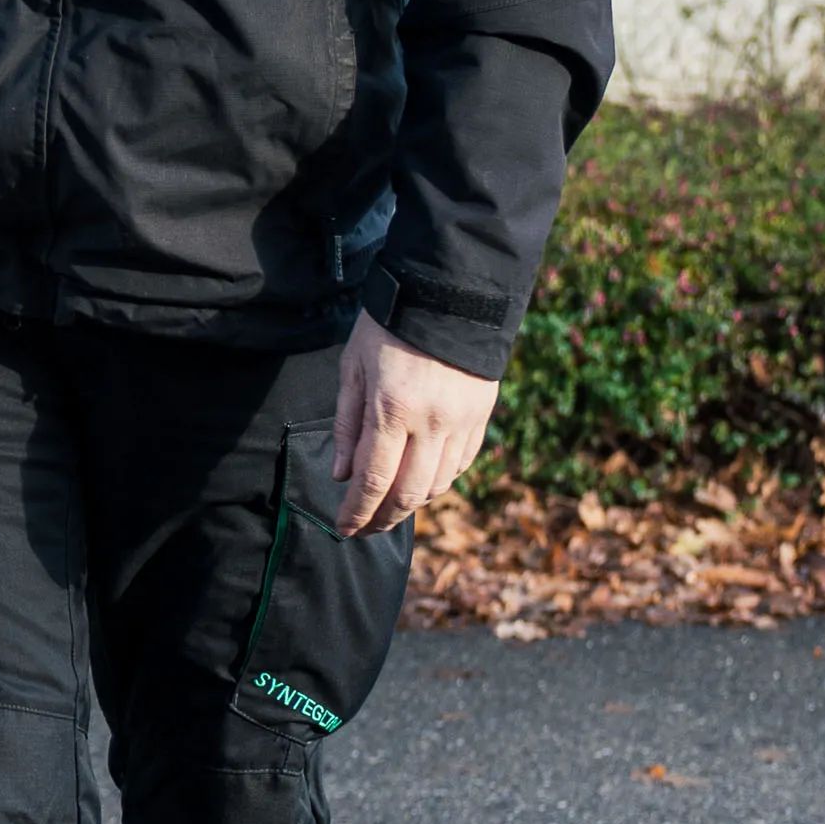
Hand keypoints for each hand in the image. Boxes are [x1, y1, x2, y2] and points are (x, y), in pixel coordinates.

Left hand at [332, 316, 496, 532]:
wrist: (449, 293)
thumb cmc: (389, 326)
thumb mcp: (354, 367)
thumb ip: (348, 423)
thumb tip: (342, 475)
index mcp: (393, 409)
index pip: (372, 480)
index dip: (357, 512)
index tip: (343, 528)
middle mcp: (432, 422)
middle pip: (408, 493)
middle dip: (383, 519)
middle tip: (365, 530)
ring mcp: (461, 422)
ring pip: (438, 484)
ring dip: (411, 504)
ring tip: (390, 509)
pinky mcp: (481, 416)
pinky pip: (461, 464)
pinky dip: (439, 481)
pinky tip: (422, 483)